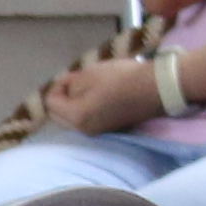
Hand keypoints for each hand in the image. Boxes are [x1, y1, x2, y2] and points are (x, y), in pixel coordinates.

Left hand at [48, 55, 166, 134]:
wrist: (155, 88)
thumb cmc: (120, 78)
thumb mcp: (89, 74)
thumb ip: (70, 83)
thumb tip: (65, 88)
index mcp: (76, 117)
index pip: (50, 103)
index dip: (57, 86)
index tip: (71, 75)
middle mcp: (83, 130)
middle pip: (58, 115)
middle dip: (62, 98)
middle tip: (75, 81)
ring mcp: (97, 132)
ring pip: (73, 119)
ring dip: (73, 104)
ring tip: (88, 87)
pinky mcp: (108, 129)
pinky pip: (87, 120)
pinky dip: (85, 109)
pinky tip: (97, 96)